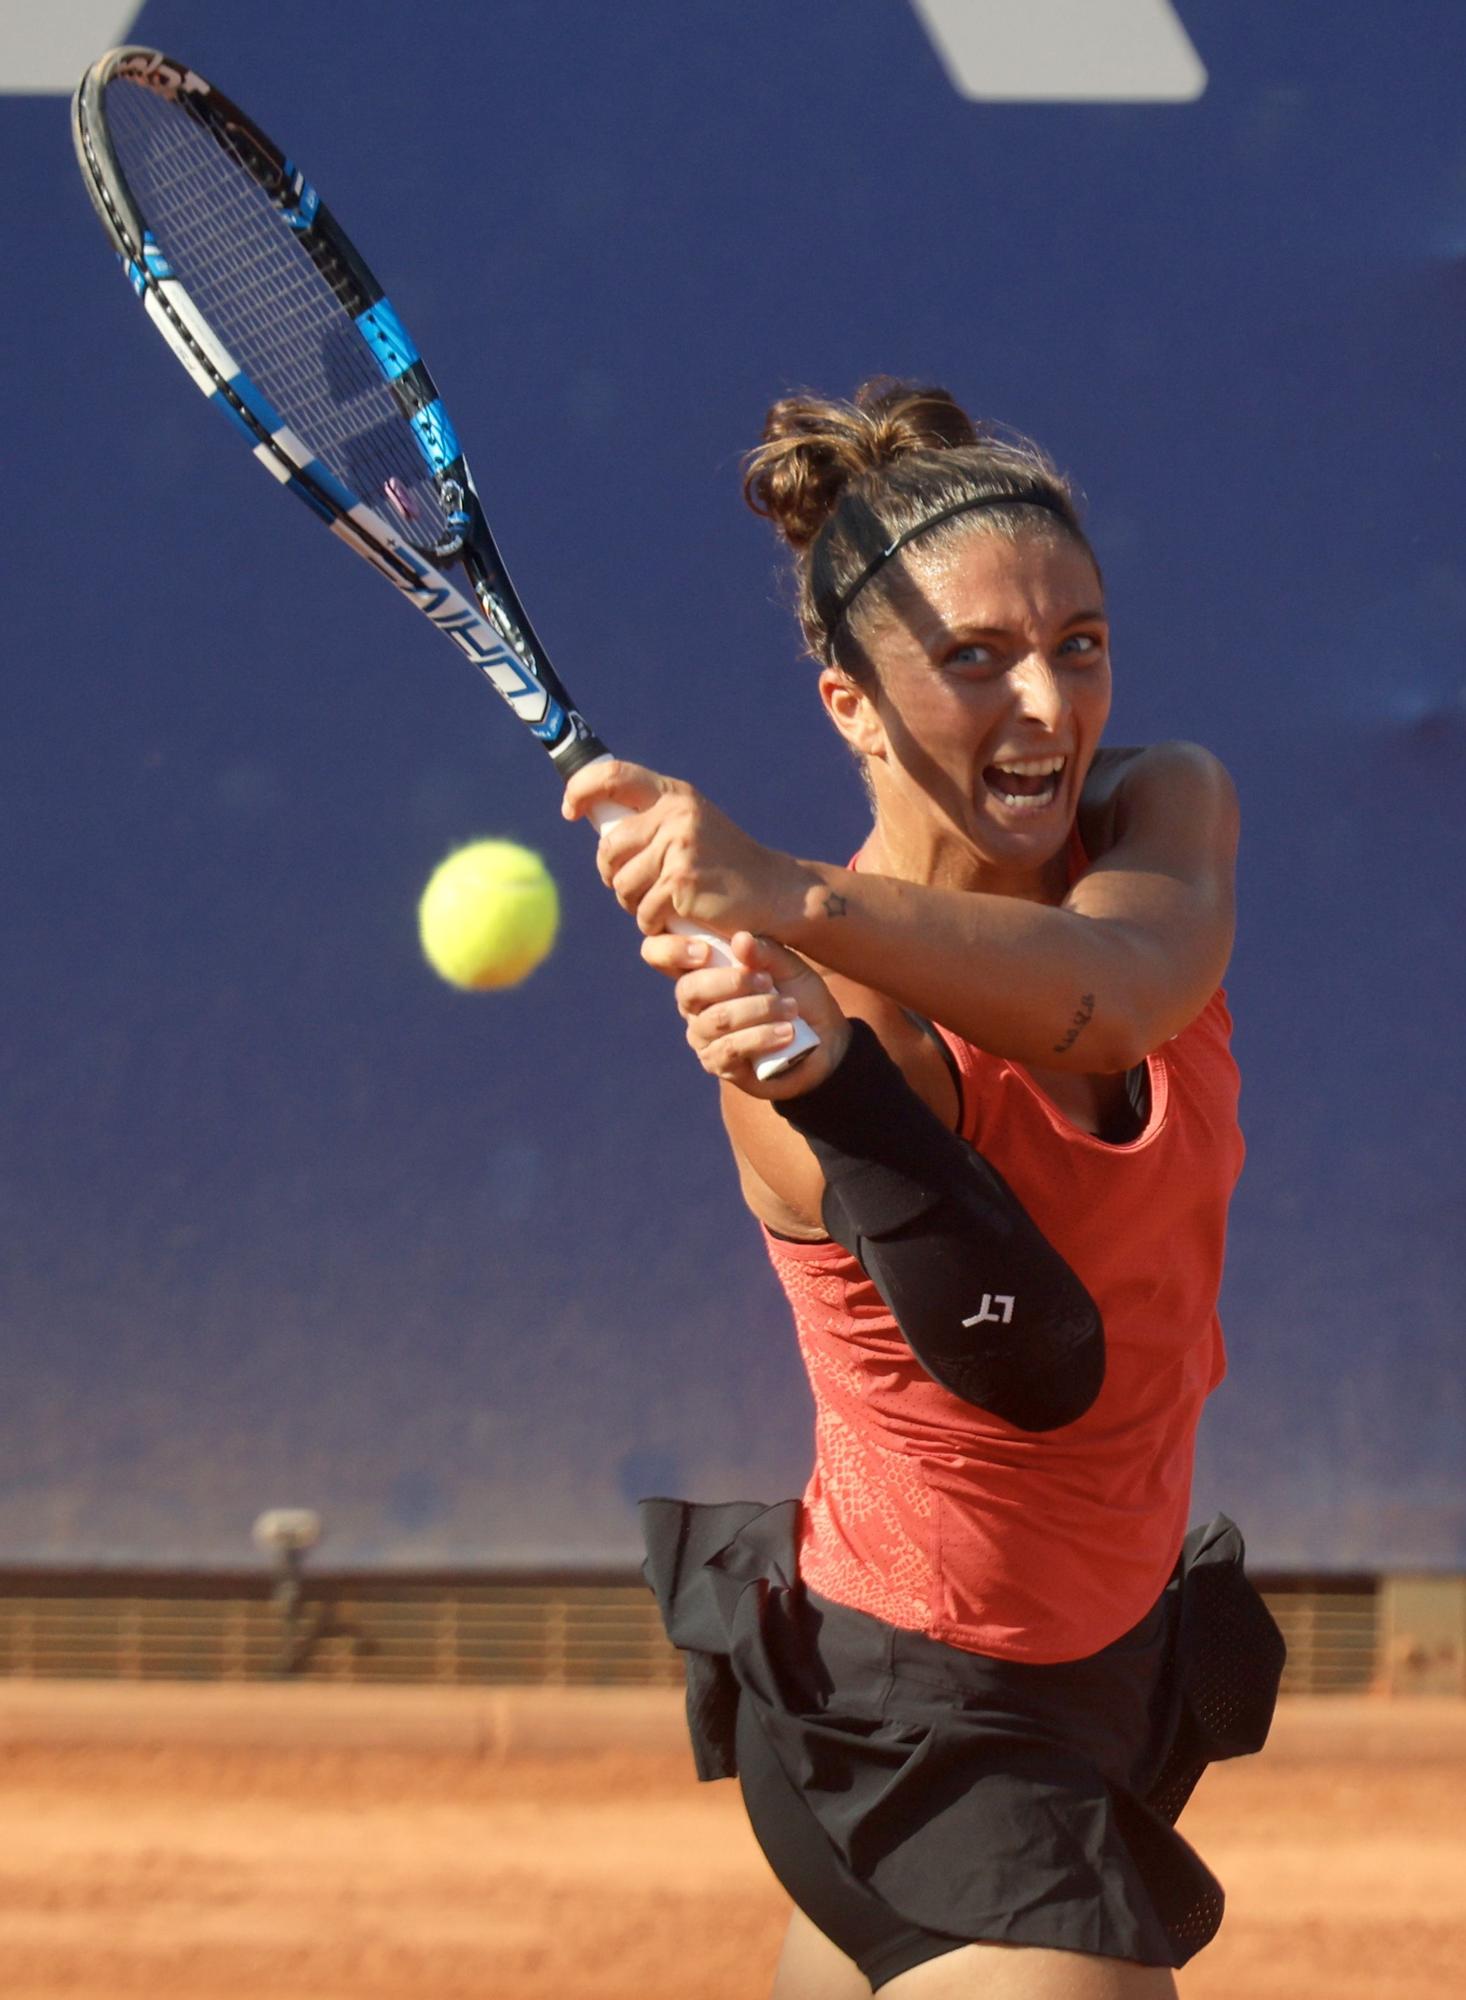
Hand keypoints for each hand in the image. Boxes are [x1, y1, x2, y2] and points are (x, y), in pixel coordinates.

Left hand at [561, 760, 808, 939]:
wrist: (775, 892)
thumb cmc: (725, 865)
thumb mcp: (691, 826)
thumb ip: (651, 821)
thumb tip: (598, 825)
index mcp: (674, 795)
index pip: (613, 776)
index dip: (581, 789)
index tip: (570, 810)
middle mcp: (675, 815)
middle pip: (608, 849)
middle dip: (613, 875)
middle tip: (637, 888)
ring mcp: (678, 849)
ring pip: (622, 886)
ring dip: (635, 904)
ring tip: (663, 903)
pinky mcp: (681, 883)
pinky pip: (644, 912)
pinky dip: (655, 924)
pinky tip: (679, 918)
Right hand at [640, 929, 851, 1099]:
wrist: (823, 1040)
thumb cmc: (796, 994)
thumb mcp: (786, 966)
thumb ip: (763, 952)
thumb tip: (740, 940)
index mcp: (701, 971)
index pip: (660, 956)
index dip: (671, 951)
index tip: (704, 951)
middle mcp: (693, 1005)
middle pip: (689, 990)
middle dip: (731, 982)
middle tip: (767, 981)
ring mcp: (703, 1038)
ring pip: (716, 1020)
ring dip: (757, 1010)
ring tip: (789, 1008)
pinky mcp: (720, 1065)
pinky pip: (731, 1049)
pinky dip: (762, 1037)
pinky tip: (787, 1032)